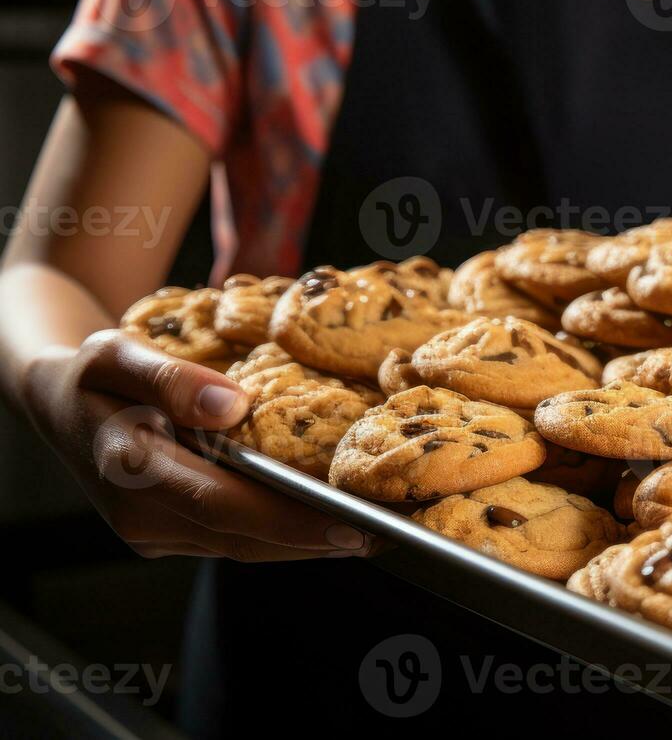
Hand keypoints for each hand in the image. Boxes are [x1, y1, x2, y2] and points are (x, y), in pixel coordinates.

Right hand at [20, 329, 373, 560]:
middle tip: (387, 532)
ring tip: (372, 530)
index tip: (351, 525)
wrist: (55, 401)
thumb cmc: (92, 372)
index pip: (225, 506)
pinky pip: (232, 540)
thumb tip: (230, 405)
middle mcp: (141, 516)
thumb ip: (170, 378)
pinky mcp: (168, 534)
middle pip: (243, 538)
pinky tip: (326, 523)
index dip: (291, 522)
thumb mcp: (116, 353)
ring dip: (305, 543)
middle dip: (315, 540)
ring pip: (242, 546)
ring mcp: (153, 532)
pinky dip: (280, 534)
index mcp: (130, 470)